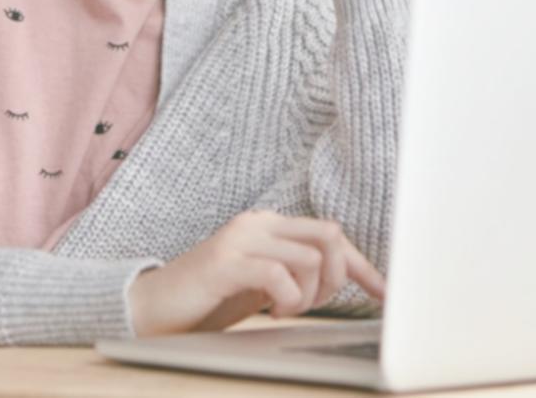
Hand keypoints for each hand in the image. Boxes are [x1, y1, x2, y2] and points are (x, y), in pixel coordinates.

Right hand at [126, 209, 386, 336]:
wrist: (150, 308)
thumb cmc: (209, 300)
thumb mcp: (262, 285)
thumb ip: (294, 273)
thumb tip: (341, 277)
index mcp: (270, 225)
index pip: (331, 235)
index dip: (363, 267)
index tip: (384, 294)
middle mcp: (258, 223)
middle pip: (330, 235)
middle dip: (338, 278)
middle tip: (314, 305)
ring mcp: (241, 239)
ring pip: (310, 257)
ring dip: (310, 294)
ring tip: (286, 311)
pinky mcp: (225, 262)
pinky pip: (279, 274)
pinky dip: (288, 299)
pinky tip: (272, 312)